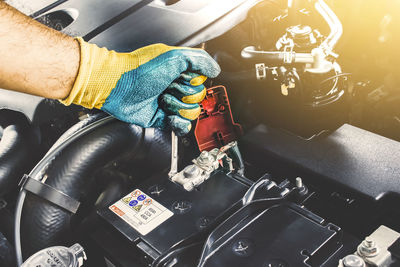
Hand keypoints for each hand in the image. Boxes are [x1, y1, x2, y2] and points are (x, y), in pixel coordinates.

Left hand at [60, 38, 220, 134]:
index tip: (182, 77)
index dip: (194, 81)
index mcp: (179, 71)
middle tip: (167, 87)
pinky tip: (170, 116)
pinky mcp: (162, 119)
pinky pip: (181, 126)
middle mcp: (175, 86)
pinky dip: (178, 123)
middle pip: (198, 98)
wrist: (119, 87)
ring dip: (176, 107)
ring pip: (191, 113)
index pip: (202, 81)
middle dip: (183, 94)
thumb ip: (199, 60)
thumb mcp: (174, 56)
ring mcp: (169, 103)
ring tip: (161, 99)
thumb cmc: (141, 69)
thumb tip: (215, 70)